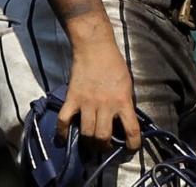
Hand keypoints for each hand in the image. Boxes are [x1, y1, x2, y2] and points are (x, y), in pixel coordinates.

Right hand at [58, 25, 140, 150]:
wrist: (94, 46)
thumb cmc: (114, 63)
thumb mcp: (127, 83)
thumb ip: (126, 103)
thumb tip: (125, 121)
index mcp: (122, 100)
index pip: (131, 130)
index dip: (133, 144)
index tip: (131, 149)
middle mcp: (105, 104)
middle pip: (102, 137)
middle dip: (104, 146)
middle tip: (104, 145)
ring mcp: (86, 102)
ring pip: (86, 133)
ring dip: (88, 141)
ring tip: (90, 141)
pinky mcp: (72, 98)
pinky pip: (64, 121)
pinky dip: (62, 132)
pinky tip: (64, 138)